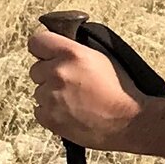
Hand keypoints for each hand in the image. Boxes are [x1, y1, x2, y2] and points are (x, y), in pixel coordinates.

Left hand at [28, 17, 152, 150]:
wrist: (128, 122)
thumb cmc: (121, 90)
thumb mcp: (102, 57)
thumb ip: (76, 50)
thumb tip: (59, 47)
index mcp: (72, 53)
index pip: (36, 42)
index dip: (43, 49)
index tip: (48, 55)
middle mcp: (57, 72)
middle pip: (36, 69)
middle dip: (49, 74)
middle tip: (70, 82)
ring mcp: (51, 96)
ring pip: (39, 91)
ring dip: (51, 95)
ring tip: (74, 101)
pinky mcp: (49, 118)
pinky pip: (39, 110)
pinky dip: (51, 112)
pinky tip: (70, 113)